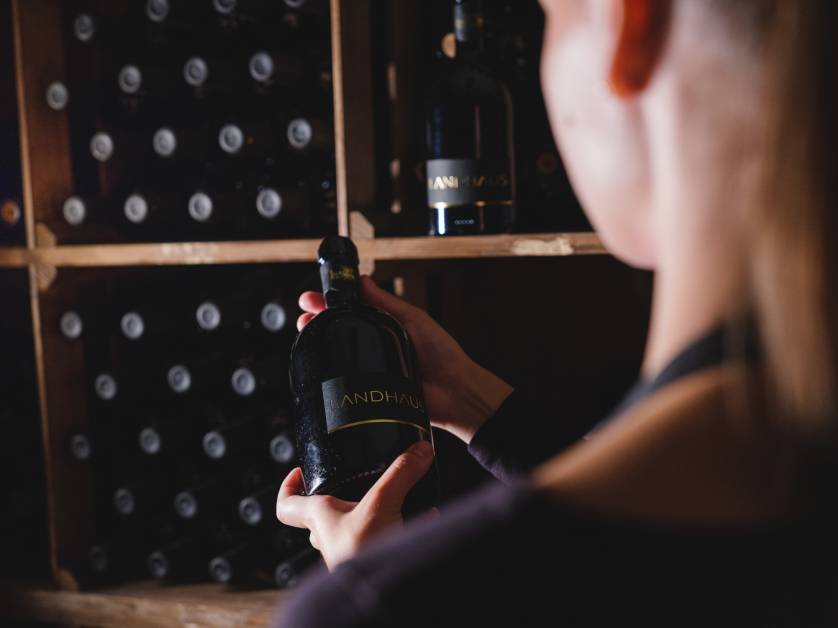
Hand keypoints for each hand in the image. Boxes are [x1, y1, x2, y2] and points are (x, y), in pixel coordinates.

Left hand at [276, 441, 434, 569]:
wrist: (379, 600)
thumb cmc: (363, 555)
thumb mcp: (382, 504)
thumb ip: (400, 474)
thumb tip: (419, 450)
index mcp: (320, 518)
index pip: (287, 504)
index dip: (289, 486)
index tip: (301, 471)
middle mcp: (330, 537)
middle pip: (320, 516)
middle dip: (338, 498)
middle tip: (353, 481)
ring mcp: (349, 554)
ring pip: (352, 529)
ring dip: (371, 514)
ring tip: (395, 498)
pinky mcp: (370, 564)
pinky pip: (382, 542)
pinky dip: (402, 529)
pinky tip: (426, 518)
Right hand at [297, 275, 512, 442]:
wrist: (454, 393)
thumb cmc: (442, 355)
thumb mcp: (413, 319)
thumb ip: (386, 302)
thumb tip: (363, 280)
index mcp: (386, 326)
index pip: (353, 309)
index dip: (332, 302)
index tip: (314, 296)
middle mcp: (377, 345)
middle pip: (341, 329)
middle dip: (319, 320)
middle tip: (304, 313)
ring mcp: (372, 367)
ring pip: (340, 354)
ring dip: (321, 342)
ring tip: (307, 332)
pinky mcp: (370, 389)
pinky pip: (346, 380)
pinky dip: (331, 373)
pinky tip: (320, 366)